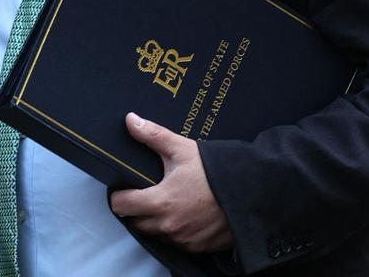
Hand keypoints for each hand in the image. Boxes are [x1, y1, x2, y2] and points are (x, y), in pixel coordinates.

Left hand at [110, 112, 231, 252]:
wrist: (250, 191)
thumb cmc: (214, 170)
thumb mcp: (181, 148)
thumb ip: (152, 135)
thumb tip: (130, 120)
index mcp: (160, 202)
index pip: (121, 206)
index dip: (118, 195)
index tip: (123, 186)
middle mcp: (169, 226)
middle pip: (136, 222)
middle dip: (135, 208)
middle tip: (144, 191)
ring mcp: (184, 239)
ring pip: (155, 233)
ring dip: (154, 220)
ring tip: (165, 200)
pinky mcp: (198, 247)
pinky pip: (176, 241)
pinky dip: (174, 229)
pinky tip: (183, 212)